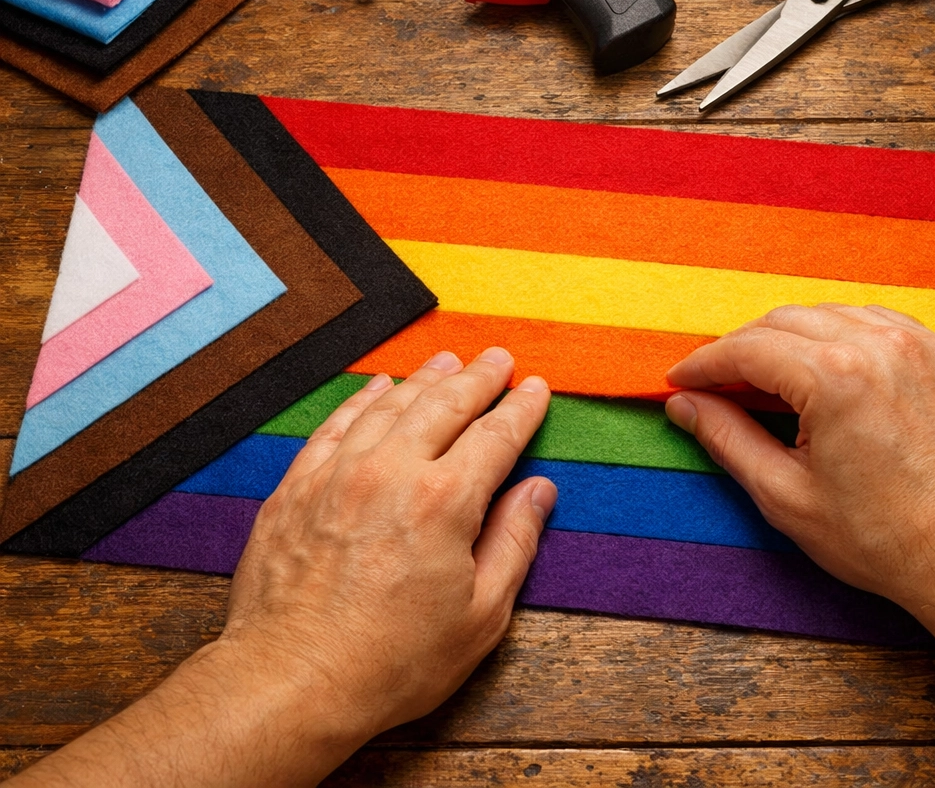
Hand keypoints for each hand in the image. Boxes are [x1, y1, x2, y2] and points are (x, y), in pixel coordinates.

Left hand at [218, 346, 555, 765]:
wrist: (291, 681)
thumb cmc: (392, 661)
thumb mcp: (479, 617)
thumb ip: (513, 543)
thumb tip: (538, 491)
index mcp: (444, 501)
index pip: (495, 436)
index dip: (520, 409)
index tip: (535, 388)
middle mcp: (391, 470)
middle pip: (445, 404)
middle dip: (478, 377)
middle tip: (497, 358)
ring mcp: (338, 472)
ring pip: (390, 405)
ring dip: (424, 378)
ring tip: (448, 360)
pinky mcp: (298, 485)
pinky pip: (336, 425)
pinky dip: (361, 399)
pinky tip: (376, 386)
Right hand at [663, 304, 934, 777]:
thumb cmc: (891, 543)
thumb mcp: (787, 497)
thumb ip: (728, 439)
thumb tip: (686, 406)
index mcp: (838, 378)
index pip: (747, 348)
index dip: (703, 363)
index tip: (680, 379)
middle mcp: (882, 346)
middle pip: (784, 321)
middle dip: (741, 347)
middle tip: (715, 381)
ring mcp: (924, 346)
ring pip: (832, 313)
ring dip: (790, 336)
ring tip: (767, 374)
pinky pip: (880, 323)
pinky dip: (842, 335)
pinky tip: (828, 366)